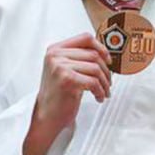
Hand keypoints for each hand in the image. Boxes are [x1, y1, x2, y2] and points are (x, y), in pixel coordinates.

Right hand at [22, 33, 110, 154]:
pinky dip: (100, 91)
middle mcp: (55, 55)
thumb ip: (78, 58)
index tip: (107, 60)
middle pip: (93, 54)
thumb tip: (104, 53)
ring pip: (95, 68)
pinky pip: (94, 82)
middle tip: (107, 82)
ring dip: (104, 82)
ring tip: (103, 91)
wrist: (47, 115)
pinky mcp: (66, 80)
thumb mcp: (65, 70)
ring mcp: (60, 67)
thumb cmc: (59, 94)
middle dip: (105, 70)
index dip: (101, 47)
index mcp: (55, 49)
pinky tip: (99, 97)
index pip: (85, 38)